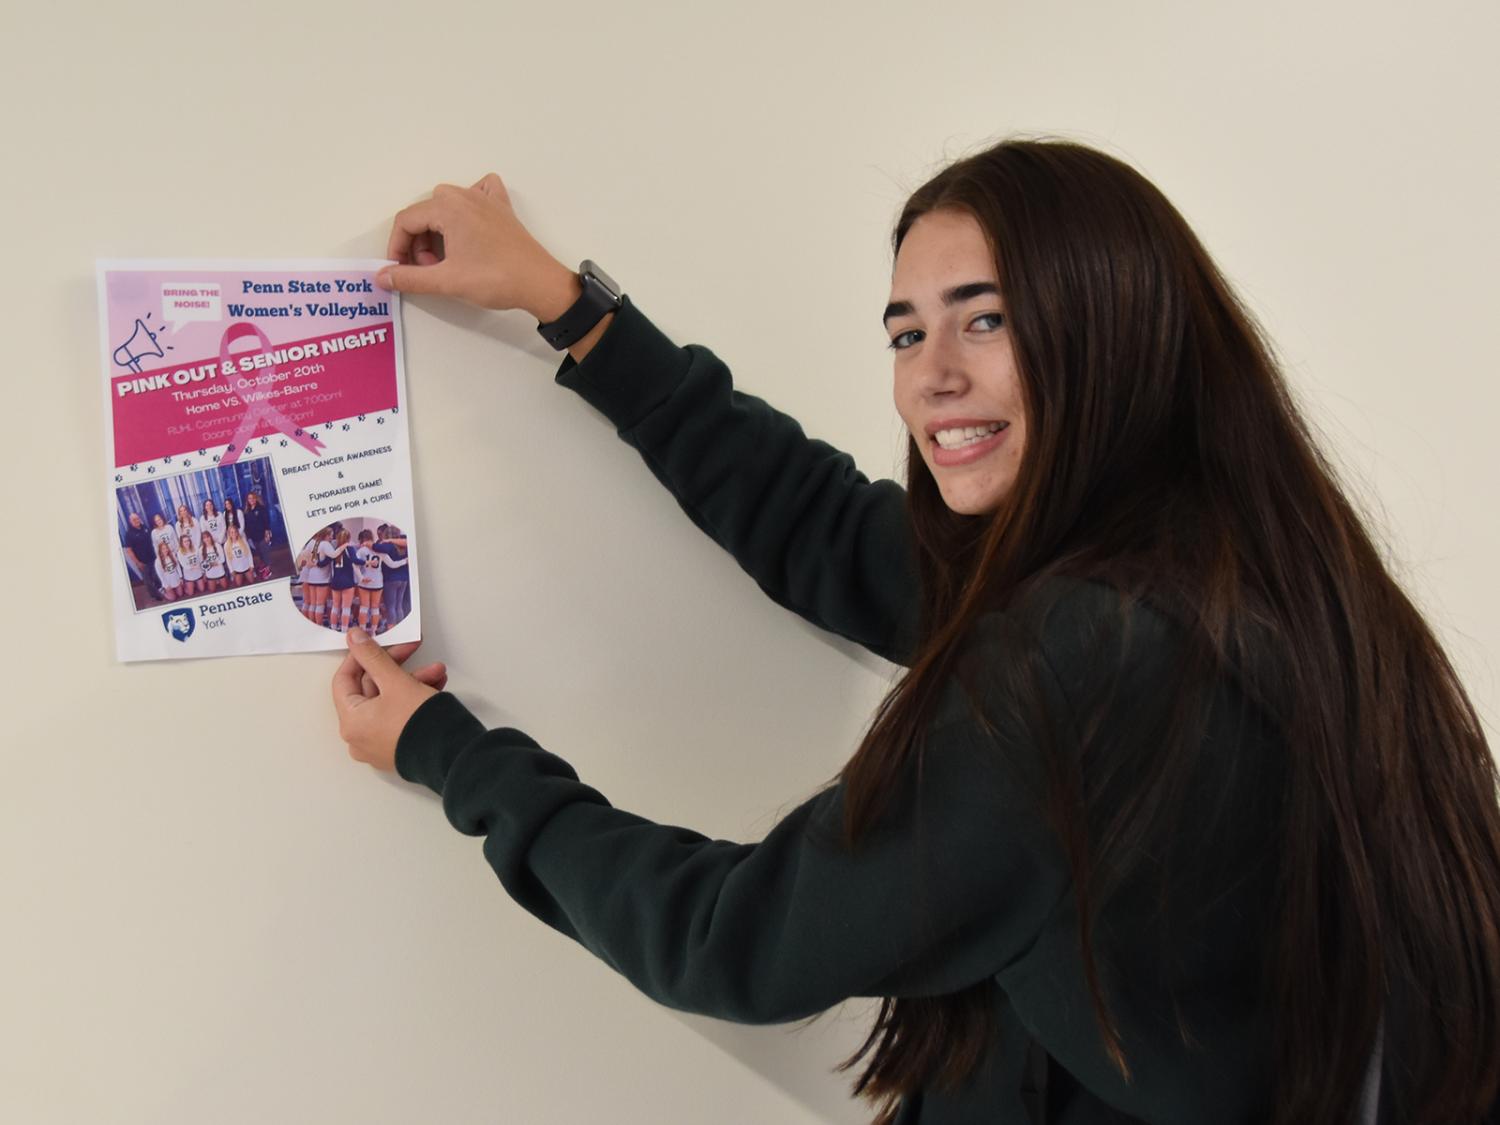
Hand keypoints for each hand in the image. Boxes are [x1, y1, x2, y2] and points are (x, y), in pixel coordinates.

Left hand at [332, 629, 447, 771]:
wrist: (450, 756)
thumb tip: (353, 638)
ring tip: (437, 672)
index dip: (360, 657)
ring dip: (411, 682)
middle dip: (397, 668)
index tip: (375, 642)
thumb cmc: (418, 722)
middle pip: (371, 690)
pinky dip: (413, 701)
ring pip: (389, 703)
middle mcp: (359, 738)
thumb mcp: (395, 681)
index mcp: (351, 722)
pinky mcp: (397, 750)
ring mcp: (378, 746)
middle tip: (413, 650)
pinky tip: (434, 688)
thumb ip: (372, 656)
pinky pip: (398, 718)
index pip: (344, 680)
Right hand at [378, 174, 579, 319]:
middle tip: (430, 270)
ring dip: (438, 230)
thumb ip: (410, 278)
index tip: (400, 270)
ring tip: (447, 260)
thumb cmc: (494, 279)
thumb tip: (382, 276)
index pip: (406, 220)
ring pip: (447, 204)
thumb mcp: (446, 281)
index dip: (397, 247)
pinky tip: (468, 226)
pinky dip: (467, 206)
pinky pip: (479, 192)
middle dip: (418, 242)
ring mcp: (486, 199)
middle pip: (425, 212)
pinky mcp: (502, 209)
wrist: (540, 283)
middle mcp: (465, 195)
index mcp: (448, 208)